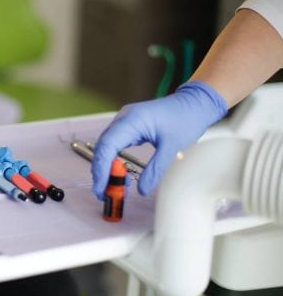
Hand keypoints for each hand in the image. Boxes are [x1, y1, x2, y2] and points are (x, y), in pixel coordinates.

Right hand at [91, 81, 226, 198]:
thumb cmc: (185, 119)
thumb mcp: (172, 148)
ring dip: (107, 167)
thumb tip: (142, 190)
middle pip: (102, 147)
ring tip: (113, 187)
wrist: (194, 103)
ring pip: (106, 147)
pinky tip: (120, 173)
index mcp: (131, 120)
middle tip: (104, 193)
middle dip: (101, 171)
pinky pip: (114, 144)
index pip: (107, 146)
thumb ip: (155, 170)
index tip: (101, 187)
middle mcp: (123, 119)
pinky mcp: (128, 126)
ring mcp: (124, 121)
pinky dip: (114, 160)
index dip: (101, 168)